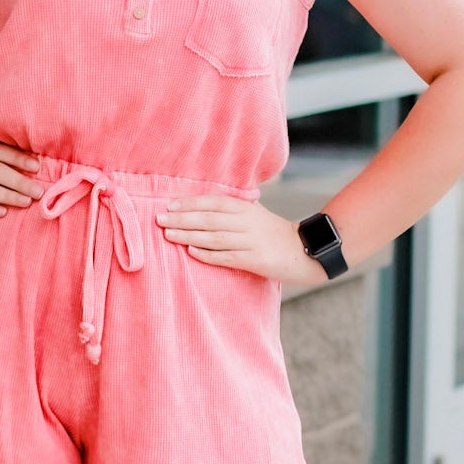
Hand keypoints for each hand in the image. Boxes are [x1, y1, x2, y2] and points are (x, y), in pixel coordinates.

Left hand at [155, 195, 320, 283]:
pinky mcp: (255, 260)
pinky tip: (191, 253)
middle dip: (182, 219)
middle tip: (159, 220)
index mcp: (245, 208)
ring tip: (169, 235)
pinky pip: (227, 257)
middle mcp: (246, 222)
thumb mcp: (256, 214)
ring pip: (214, 237)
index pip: (212, 203)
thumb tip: (203, 205)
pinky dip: (208, 255)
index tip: (168, 205)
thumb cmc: (275, 232)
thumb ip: (233, 209)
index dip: (189, 204)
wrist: (305, 250)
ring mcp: (250, 241)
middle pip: (208, 219)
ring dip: (189, 236)